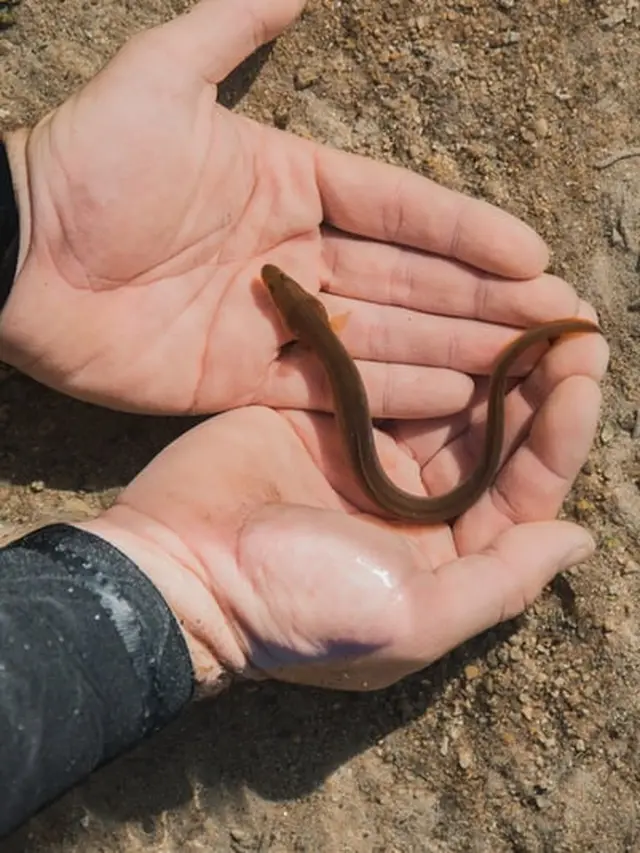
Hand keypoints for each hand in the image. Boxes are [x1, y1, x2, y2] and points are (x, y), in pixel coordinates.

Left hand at [1, 0, 581, 417]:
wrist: (16, 255)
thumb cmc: (88, 163)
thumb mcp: (164, 77)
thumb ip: (233, 22)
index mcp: (291, 183)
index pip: (398, 210)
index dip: (465, 233)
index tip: (529, 254)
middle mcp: (295, 255)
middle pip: (407, 280)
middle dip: (482, 300)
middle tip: (553, 320)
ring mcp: (275, 322)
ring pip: (383, 339)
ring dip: (452, 350)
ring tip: (516, 366)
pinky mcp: (245, 379)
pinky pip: (332, 391)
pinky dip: (389, 396)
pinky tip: (447, 401)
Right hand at [77, 321, 606, 690]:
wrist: (182, 570)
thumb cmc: (298, 606)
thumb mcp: (411, 617)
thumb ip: (500, 581)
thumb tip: (578, 541)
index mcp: (443, 556)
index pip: (520, 492)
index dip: (558, 438)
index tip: (584, 378)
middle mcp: (413, 504)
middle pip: (490, 439)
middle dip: (534, 385)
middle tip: (570, 328)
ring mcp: (368, 455)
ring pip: (447, 400)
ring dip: (488, 357)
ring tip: (530, 308)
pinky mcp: (326, 416)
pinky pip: (388, 374)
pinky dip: (422, 345)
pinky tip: (454, 309)